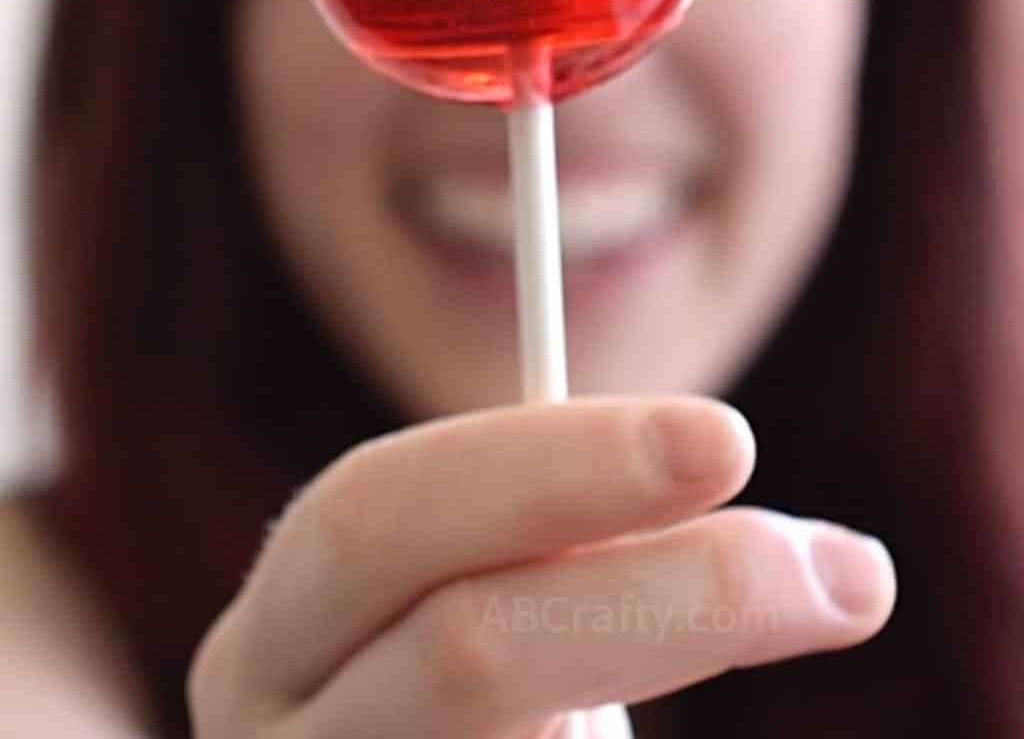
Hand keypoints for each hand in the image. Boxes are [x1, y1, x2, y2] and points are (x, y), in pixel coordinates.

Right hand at [187, 396, 894, 736]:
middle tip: (845, 573)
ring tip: (776, 645)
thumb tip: (826, 564)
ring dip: (672, 694)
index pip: (384, 513)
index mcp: (277, 638)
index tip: (728, 438)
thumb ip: (562, 564)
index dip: (555, 464)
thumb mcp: (466, 622)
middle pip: (465, 658)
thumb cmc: (443, 722)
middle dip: (665, 597)